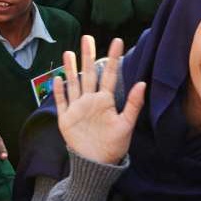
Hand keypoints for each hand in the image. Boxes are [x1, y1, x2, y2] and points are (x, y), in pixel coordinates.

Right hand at [54, 36, 145, 164]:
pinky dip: (59, 90)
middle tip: (87, 37)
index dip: (112, 58)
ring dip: (71, 69)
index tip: (117, 41)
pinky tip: (57, 78)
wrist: (96, 164)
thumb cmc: (114, 146)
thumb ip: (133, 104)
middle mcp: (90, 101)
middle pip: (88, 73)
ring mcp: (77, 108)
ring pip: (73, 83)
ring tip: (69, 52)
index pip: (108, 74)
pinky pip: (61, 101)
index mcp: (105, 100)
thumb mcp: (126, 124)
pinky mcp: (66, 118)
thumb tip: (142, 83)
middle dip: (87, 56)